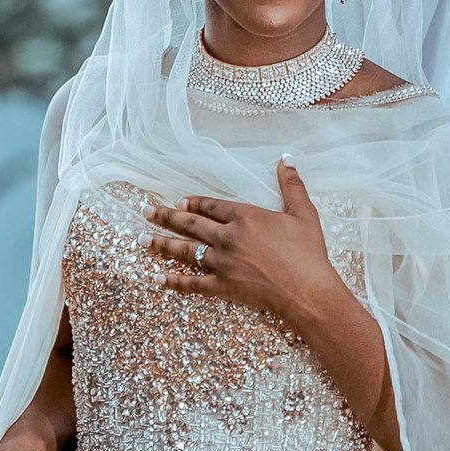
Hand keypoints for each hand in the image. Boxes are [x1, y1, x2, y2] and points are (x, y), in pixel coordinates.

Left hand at [147, 161, 336, 335]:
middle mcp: (228, 237)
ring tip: (141, 240)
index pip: (212, 206)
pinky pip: (193, 283)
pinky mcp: (223, 287)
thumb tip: (286, 160)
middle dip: (166, 216)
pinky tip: (158, 278)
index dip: (194, 203)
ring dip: (162, 244)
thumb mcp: (303, 213)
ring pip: (186, 251)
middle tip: (146, 211)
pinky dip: (174, 281)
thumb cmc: (308, 252)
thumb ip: (291, 185)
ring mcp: (223, 263)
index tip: (179, 201)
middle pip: (191, 224)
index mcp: (245, 217)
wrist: (308, 290)